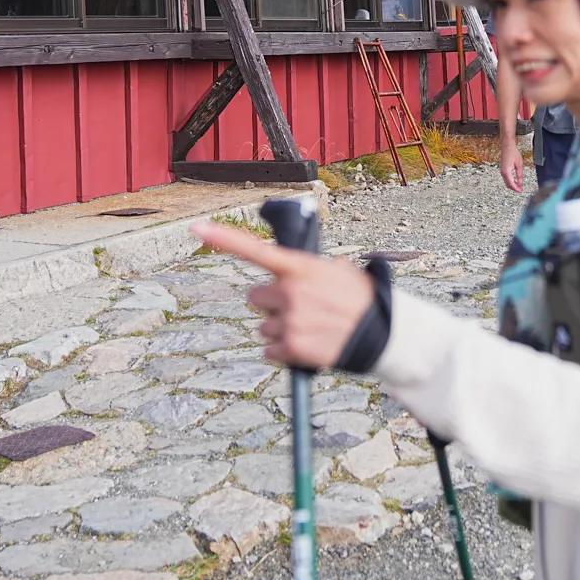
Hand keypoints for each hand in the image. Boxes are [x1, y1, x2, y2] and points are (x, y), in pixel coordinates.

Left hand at [191, 221, 375, 367]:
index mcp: (300, 268)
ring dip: (281, 329)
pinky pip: (269, 350)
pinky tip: (307, 345)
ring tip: (311, 328)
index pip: (255, 250)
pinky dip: (284, 351)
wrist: (383, 335)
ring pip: (263, 327)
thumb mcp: (341, 271)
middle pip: (255, 298)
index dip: (224, 238)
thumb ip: (312, 268)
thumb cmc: (361, 300)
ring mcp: (290, 321)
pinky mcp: (291, 348)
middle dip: (273, 304)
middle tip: (300, 308)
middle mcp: (290, 292)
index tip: (196, 227)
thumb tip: (298, 271)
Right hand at [498, 141, 524, 192]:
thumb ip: (520, 175)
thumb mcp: (519, 165)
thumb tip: (520, 183)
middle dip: (514, 188)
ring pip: (506, 182)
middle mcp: (503, 172)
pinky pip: (506, 178)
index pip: (511, 184)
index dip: (516, 189)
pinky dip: (510, 181)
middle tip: (520, 189)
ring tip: (519, 186)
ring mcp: (502, 171)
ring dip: (512, 185)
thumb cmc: (513, 153)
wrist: (507, 147)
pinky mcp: (502, 169)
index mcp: (507, 172)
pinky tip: (515, 181)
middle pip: (508, 184)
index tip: (520, 191)